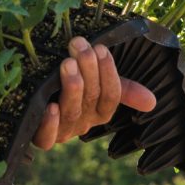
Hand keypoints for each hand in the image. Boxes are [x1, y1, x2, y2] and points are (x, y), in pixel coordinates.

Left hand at [32, 36, 156, 150]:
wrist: (31, 108)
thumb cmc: (70, 92)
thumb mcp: (97, 86)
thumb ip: (124, 90)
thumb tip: (153, 102)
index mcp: (100, 112)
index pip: (112, 95)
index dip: (109, 73)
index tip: (101, 48)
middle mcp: (84, 124)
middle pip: (92, 98)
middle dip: (88, 70)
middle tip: (80, 46)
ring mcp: (63, 132)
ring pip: (72, 113)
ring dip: (72, 88)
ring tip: (67, 64)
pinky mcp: (40, 138)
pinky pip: (47, 138)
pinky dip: (50, 123)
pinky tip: (50, 106)